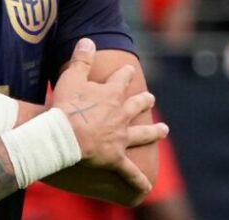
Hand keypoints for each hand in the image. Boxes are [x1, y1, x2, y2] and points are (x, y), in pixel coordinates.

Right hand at [52, 38, 168, 197]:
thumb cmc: (65, 106)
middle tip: (150, 98)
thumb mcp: (71, 77)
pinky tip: (146, 187)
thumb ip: (81, 58)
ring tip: (164, 130)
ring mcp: (121, 138)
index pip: (122, 80)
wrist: (64, 135)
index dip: (126, 74)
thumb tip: (87, 40)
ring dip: (154, 132)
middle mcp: (121, 115)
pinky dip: (137, 180)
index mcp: (111, 95)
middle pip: (137, 106)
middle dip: (144, 101)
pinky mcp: (115, 158)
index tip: (129, 70)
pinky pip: (129, 171)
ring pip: (142, 135)